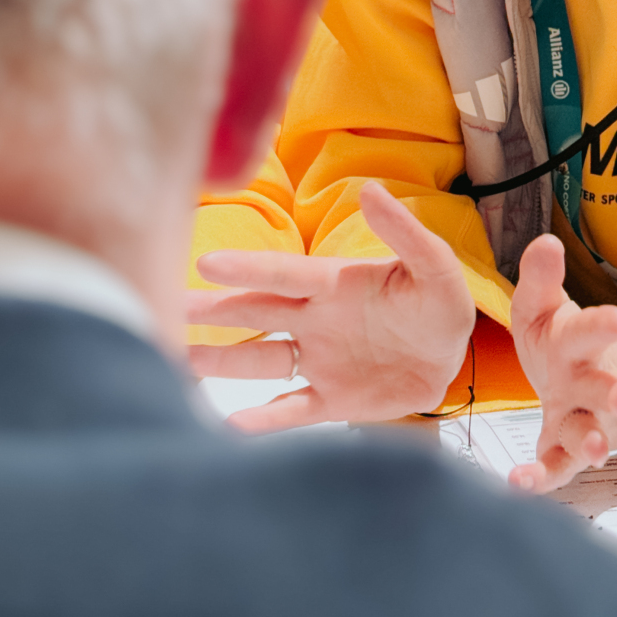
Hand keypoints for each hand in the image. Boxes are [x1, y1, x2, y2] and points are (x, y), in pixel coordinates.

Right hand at [187, 182, 475, 431]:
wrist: (453, 355)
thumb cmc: (439, 302)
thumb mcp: (434, 265)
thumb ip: (404, 233)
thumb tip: (370, 190)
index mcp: (335, 284)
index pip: (284, 275)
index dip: (249, 269)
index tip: (207, 261)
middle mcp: (316, 320)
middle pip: (255, 314)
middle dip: (212, 311)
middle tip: (163, 306)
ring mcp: (319, 360)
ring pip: (260, 360)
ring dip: (221, 360)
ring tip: (177, 361)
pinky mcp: (333, 399)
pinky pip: (291, 410)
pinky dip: (263, 420)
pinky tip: (230, 427)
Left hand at [508, 234, 616, 493]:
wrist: (577, 384)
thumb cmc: (556, 339)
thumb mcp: (542, 304)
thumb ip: (540, 277)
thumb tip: (545, 242)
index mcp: (576, 340)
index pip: (588, 329)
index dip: (601, 325)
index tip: (616, 319)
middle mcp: (584, 381)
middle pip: (602, 385)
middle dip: (614, 390)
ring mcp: (578, 418)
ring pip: (588, 431)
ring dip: (592, 440)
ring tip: (596, 449)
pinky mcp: (562, 448)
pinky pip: (555, 467)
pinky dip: (541, 478)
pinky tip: (519, 482)